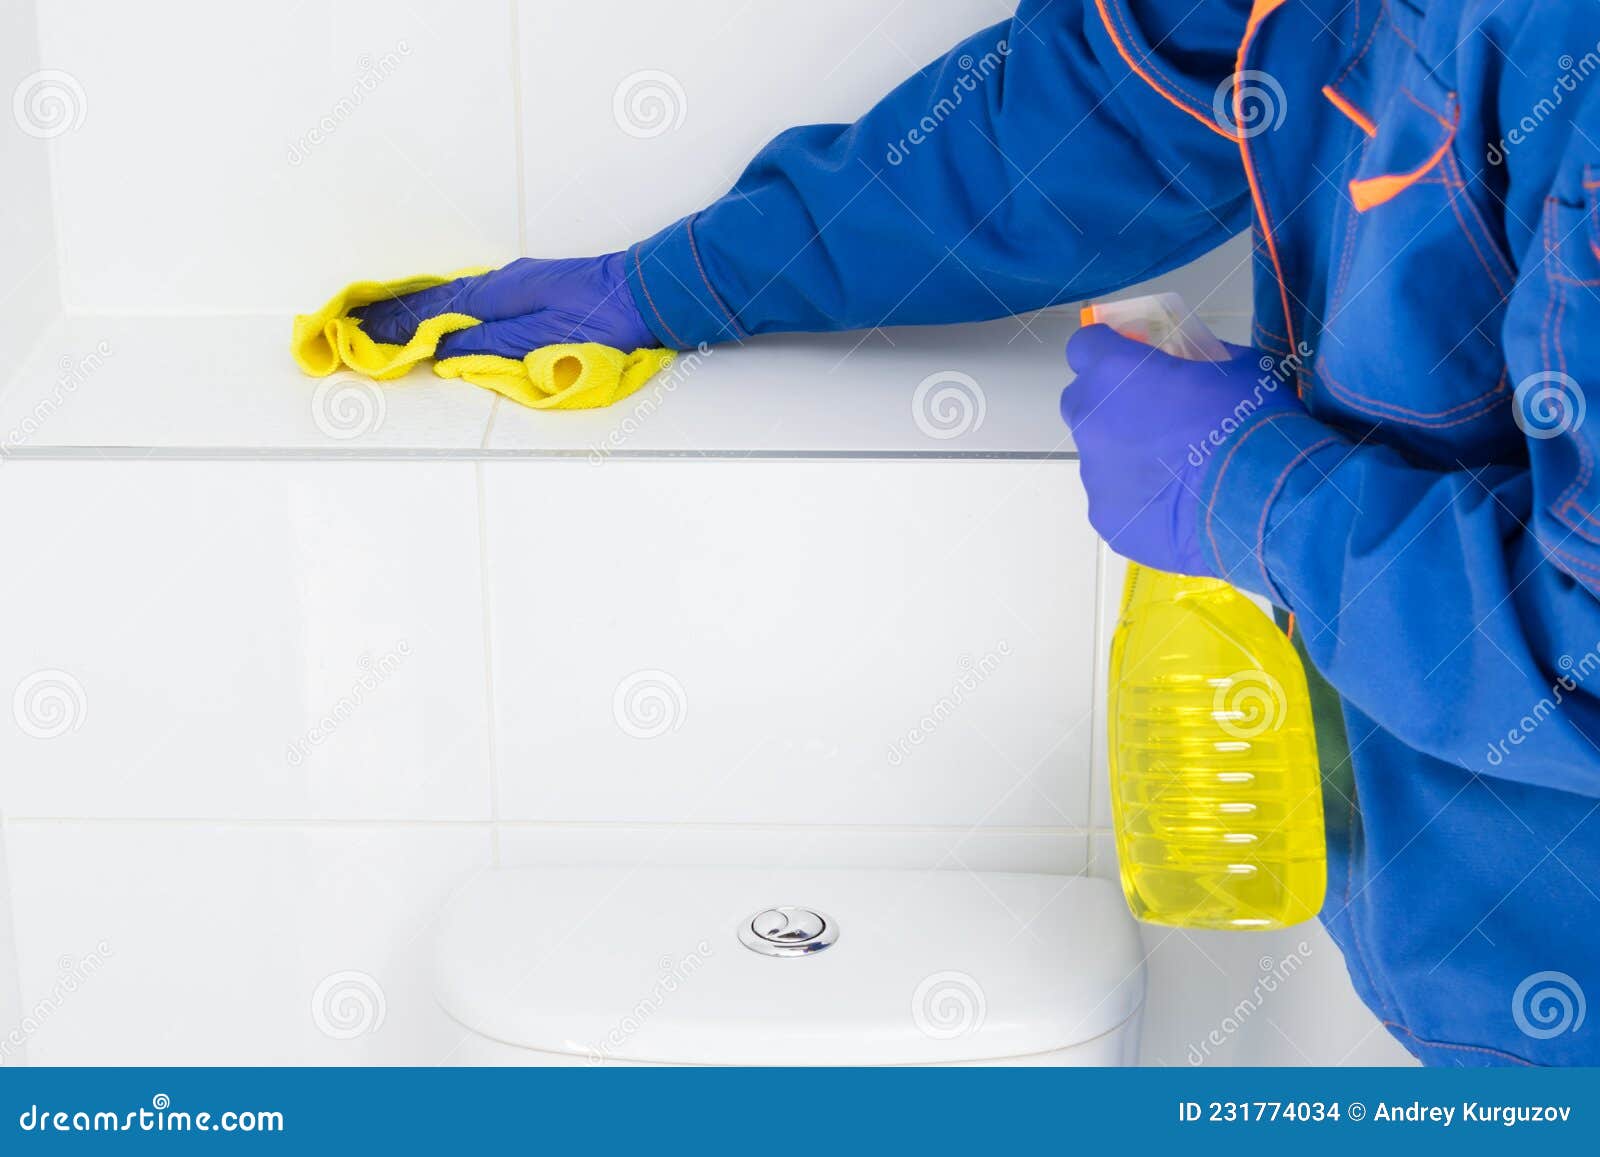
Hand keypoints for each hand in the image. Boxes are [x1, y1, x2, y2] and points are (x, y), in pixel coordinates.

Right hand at [351, 252, 660, 356]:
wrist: (648, 292)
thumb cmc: (602, 319)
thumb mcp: (542, 340)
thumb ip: (491, 347)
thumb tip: (443, 355)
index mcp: (498, 294)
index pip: (433, 314)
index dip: (396, 326)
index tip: (362, 335)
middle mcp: (502, 282)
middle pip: (438, 301)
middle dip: (396, 314)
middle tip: (358, 324)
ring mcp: (518, 283)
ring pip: (455, 298)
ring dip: (419, 309)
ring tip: (386, 318)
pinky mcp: (534, 289)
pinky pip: (476, 298)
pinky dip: (448, 306)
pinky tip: (444, 313)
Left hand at [1060, 325, 1302, 575]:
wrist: (1261, 502)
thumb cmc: (1251, 422)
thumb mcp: (1239, 368)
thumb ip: (1202, 361)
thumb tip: (1198, 369)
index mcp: (1115, 372)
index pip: (1085, 346)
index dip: (1108, 351)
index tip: (1132, 361)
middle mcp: (1090, 421)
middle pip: (1083, 402)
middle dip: (1111, 403)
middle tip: (1157, 417)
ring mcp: (1094, 474)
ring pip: (1100, 456)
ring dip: (1128, 455)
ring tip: (1180, 472)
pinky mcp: (1106, 518)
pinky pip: (1117, 500)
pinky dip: (1140, 500)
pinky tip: (1180, 505)